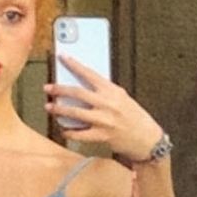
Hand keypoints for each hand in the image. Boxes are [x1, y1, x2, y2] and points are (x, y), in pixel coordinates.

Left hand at [44, 57, 163, 161]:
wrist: (148, 139)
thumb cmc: (136, 118)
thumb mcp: (122, 98)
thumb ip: (105, 93)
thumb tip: (85, 87)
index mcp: (113, 91)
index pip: (89, 74)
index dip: (74, 65)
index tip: (62, 58)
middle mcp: (107, 104)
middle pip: (77, 93)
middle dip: (59, 90)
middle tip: (48, 88)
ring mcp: (104, 121)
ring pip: (75, 113)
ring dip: (59, 110)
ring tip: (49, 108)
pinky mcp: (103, 136)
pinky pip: (80, 134)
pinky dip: (70, 132)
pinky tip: (63, 130)